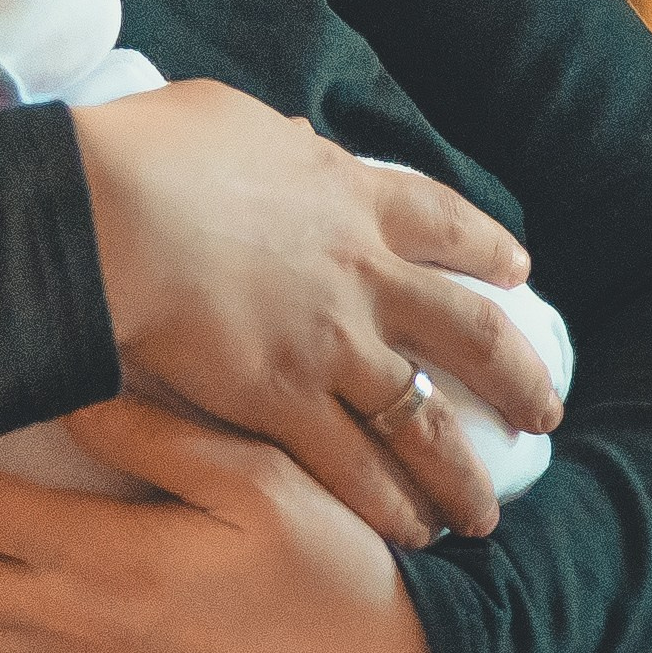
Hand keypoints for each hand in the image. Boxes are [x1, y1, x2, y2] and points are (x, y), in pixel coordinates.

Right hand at [72, 82, 556, 544]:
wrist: (108, 211)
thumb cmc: (148, 152)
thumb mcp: (226, 117)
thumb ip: (272, 140)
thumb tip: (290, 140)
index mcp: (348, 194)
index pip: (440, 221)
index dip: (485, 248)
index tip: (517, 272)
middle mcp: (362, 273)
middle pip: (467, 330)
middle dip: (514, 374)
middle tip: (543, 410)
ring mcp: (331, 343)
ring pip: (423, 420)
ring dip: (459, 471)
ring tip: (483, 514)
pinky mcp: (285, 401)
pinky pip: (355, 467)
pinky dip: (388, 504)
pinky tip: (411, 535)